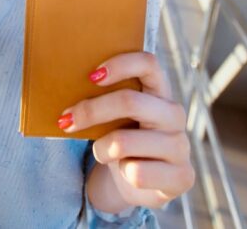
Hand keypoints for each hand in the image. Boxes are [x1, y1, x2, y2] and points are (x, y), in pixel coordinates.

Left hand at [58, 51, 194, 208]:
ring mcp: (181, 146)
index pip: (149, 63)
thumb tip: (64, 88)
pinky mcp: (182, 176)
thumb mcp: (113, 116)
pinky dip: (121, 174)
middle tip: (66, 121)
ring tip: (102, 153)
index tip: (92, 76)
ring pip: (124, 142)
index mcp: (160, 91)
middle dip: (91, 110)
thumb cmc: (120, 139)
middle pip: (129, 101)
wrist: (137, 183)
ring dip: (101, 149)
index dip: (120, 65)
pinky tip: (126, 172)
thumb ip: (102, 97)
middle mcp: (174, 114)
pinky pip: (136, 173)